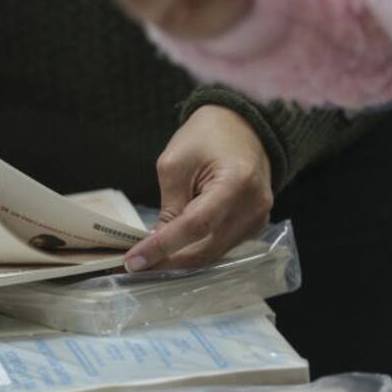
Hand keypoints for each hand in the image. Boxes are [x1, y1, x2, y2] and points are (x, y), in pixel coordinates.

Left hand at [124, 105, 271, 271]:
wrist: (242, 126)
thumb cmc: (207, 136)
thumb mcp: (175, 163)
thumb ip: (169, 205)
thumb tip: (157, 243)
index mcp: (236, 182)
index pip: (196, 225)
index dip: (163, 246)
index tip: (134, 260)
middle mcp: (254, 206)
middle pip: (206, 248)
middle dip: (168, 261)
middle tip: (136, 265)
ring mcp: (258, 219)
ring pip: (213, 254)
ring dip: (181, 260)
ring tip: (150, 260)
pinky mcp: (254, 225)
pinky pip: (221, 247)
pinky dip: (196, 251)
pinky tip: (174, 250)